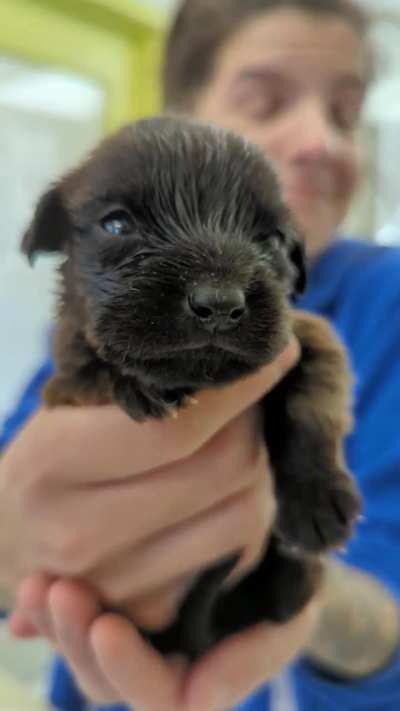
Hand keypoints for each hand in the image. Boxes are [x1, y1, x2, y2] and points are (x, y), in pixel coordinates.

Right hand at [2, 340, 298, 626]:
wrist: (9, 538)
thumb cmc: (50, 460)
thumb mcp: (68, 409)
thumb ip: (136, 387)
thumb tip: (226, 357)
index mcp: (52, 461)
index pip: (178, 427)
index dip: (242, 388)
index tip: (278, 354)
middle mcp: (77, 532)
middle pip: (225, 470)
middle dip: (257, 423)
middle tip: (257, 397)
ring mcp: (113, 585)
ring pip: (245, 516)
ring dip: (262, 468)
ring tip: (244, 440)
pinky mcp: (147, 613)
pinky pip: (237, 553)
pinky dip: (247, 511)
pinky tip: (229, 487)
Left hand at [13, 575, 318, 709]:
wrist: (271, 539)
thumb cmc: (287, 581)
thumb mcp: (289, 613)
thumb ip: (254, 657)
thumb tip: (196, 698)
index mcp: (196, 676)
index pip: (157, 694)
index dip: (128, 668)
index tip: (106, 627)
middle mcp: (157, 662)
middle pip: (104, 676)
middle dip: (76, 639)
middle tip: (58, 592)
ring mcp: (131, 632)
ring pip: (80, 647)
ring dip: (55, 620)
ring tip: (37, 583)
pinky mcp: (111, 598)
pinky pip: (71, 615)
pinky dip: (46, 607)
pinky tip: (31, 582)